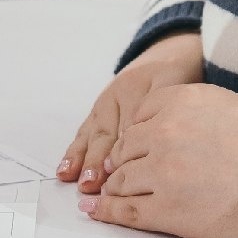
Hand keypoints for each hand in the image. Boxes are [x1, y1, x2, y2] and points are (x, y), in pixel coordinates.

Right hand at [58, 31, 202, 191]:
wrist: (165, 55)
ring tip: (70, 177)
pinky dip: (75, 152)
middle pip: (105, 134)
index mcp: (133, 92)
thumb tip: (141, 137)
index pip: (126, 128)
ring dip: (80, 158)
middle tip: (89, 183)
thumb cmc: (172, 75)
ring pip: (91, 135)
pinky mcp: (97, 112)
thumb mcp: (171, 85)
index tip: (114, 174)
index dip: (120, 152)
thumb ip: (159, 107)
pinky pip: (85, 132)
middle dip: (95, 160)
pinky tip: (65, 169)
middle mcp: (114, 100)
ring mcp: (103, 106)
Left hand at [81, 82, 237, 237]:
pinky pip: (125, 209)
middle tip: (120, 174)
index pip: (139, 116)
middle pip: (126, 148)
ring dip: (114, 188)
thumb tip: (168, 132)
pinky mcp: (167, 209)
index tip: (135, 147)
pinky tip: (97, 211)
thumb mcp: (229, 106)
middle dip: (124, 162)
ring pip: (121, 179)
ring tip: (105, 195)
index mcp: (181, 101)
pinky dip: (107, 211)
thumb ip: (192, 114)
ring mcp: (162, 171)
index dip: (137, 136)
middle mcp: (165, 131)